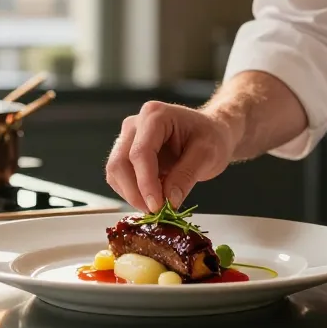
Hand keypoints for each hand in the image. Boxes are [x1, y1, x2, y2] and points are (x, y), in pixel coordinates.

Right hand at [105, 101, 235, 212]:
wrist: (210, 133)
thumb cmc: (211, 137)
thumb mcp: (208, 155)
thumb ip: (187, 175)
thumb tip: (169, 201)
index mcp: (155, 115)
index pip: (140, 152)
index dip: (146, 183)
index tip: (157, 206)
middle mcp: (135, 123)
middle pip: (120, 163)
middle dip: (135, 193)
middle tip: (156, 212)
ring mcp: (127, 137)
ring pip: (115, 172)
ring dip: (132, 195)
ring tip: (157, 206)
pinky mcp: (125, 153)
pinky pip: (118, 177)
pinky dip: (132, 192)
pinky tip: (152, 197)